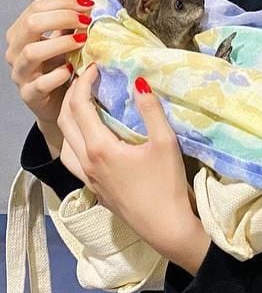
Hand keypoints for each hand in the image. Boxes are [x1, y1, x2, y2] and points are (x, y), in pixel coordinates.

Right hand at [5, 0, 93, 154]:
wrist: (58, 103)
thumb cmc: (60, 69)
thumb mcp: (65, 41)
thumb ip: (69, 23)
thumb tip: (82, 1)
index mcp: (22, 33)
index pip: (36, 7)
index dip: (63, 2)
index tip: (88, 5)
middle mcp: (17, 51)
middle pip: (32, 24)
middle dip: (64, 17)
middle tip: (87, 22)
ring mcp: (21, 73)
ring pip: (32, 51)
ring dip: (62, 43)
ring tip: (83, 41)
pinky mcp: (30, 94)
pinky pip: (41, 83)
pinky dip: (59, 74)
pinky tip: (73, 69)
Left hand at [58, 64, 210, 273]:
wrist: (164, 225)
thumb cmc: (165, 183)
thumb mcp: (164, 142)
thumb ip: (150, 110)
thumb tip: (139, 81)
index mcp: (100, 147)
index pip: (80, 106)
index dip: (84, 82)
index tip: (96, 67)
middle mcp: (86, 161)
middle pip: (66, 121)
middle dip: (73, 95)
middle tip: (89, 79)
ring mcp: (88, 177)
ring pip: (64, 142)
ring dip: (68, 118)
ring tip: (84, 106)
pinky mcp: (94, 188)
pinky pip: (72, 158)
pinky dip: (73, 140)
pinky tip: (90, 139)